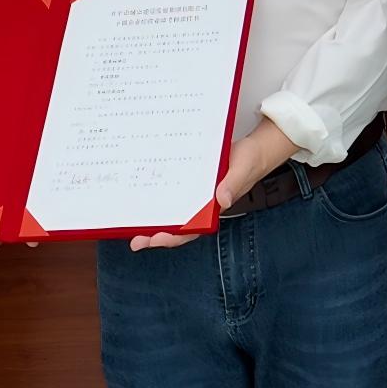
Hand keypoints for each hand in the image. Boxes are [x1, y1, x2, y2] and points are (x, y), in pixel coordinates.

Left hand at [132, 118, 294, 249]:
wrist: (255, 148)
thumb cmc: (250, 160)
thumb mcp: (243, 169)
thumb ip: (233, 184)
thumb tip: (221, 200)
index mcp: (214, 209)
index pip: (192, 229)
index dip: (174, 237)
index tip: (158, 239)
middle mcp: (202, 206)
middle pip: (177, 227)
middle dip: (155, 235)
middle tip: (136, 240)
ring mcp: (195, 196)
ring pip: (172, 213)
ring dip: (153, 221)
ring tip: (131, 226)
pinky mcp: (190, 183)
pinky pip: (172, 195)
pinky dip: (158, 198)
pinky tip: (143, 197)